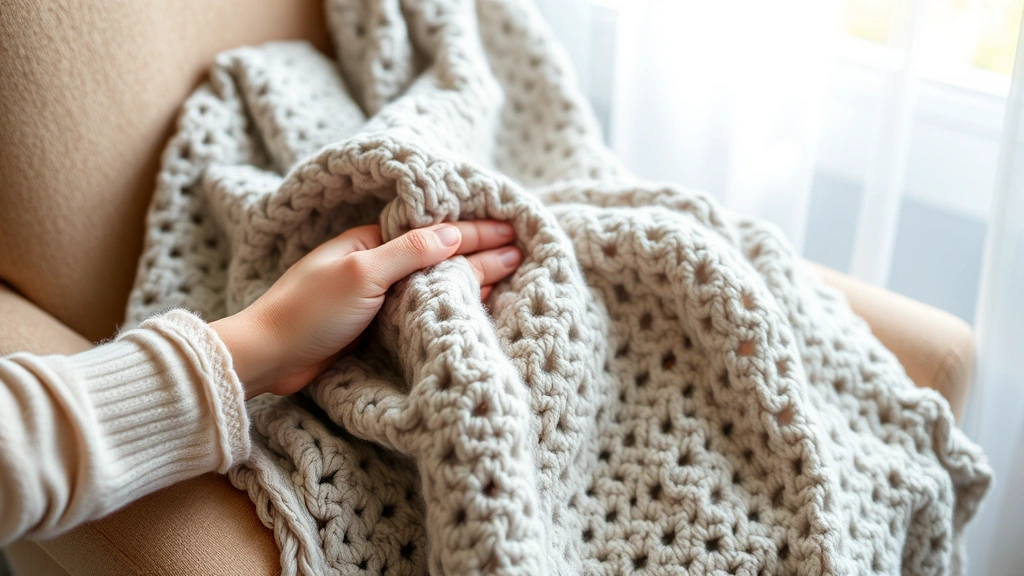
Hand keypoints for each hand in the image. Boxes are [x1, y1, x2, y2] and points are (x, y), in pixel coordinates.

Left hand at [210, 221, 520, 397]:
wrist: (268, 357)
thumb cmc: (309, 311)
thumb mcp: (361, 275)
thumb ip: (408, 253)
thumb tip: (454, 234)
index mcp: (372, 242)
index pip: (435, 233)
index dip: (475, 231)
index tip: (512, 230)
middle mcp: (377, 264)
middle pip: (440, 254)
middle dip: (480, 252)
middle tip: (522, 250)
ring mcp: (377, 293)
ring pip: (434, 280)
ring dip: (470, 276)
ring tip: (509, 273)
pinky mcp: (375, 323)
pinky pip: (422, 305)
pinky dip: (448, 301)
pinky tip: (471, 303)